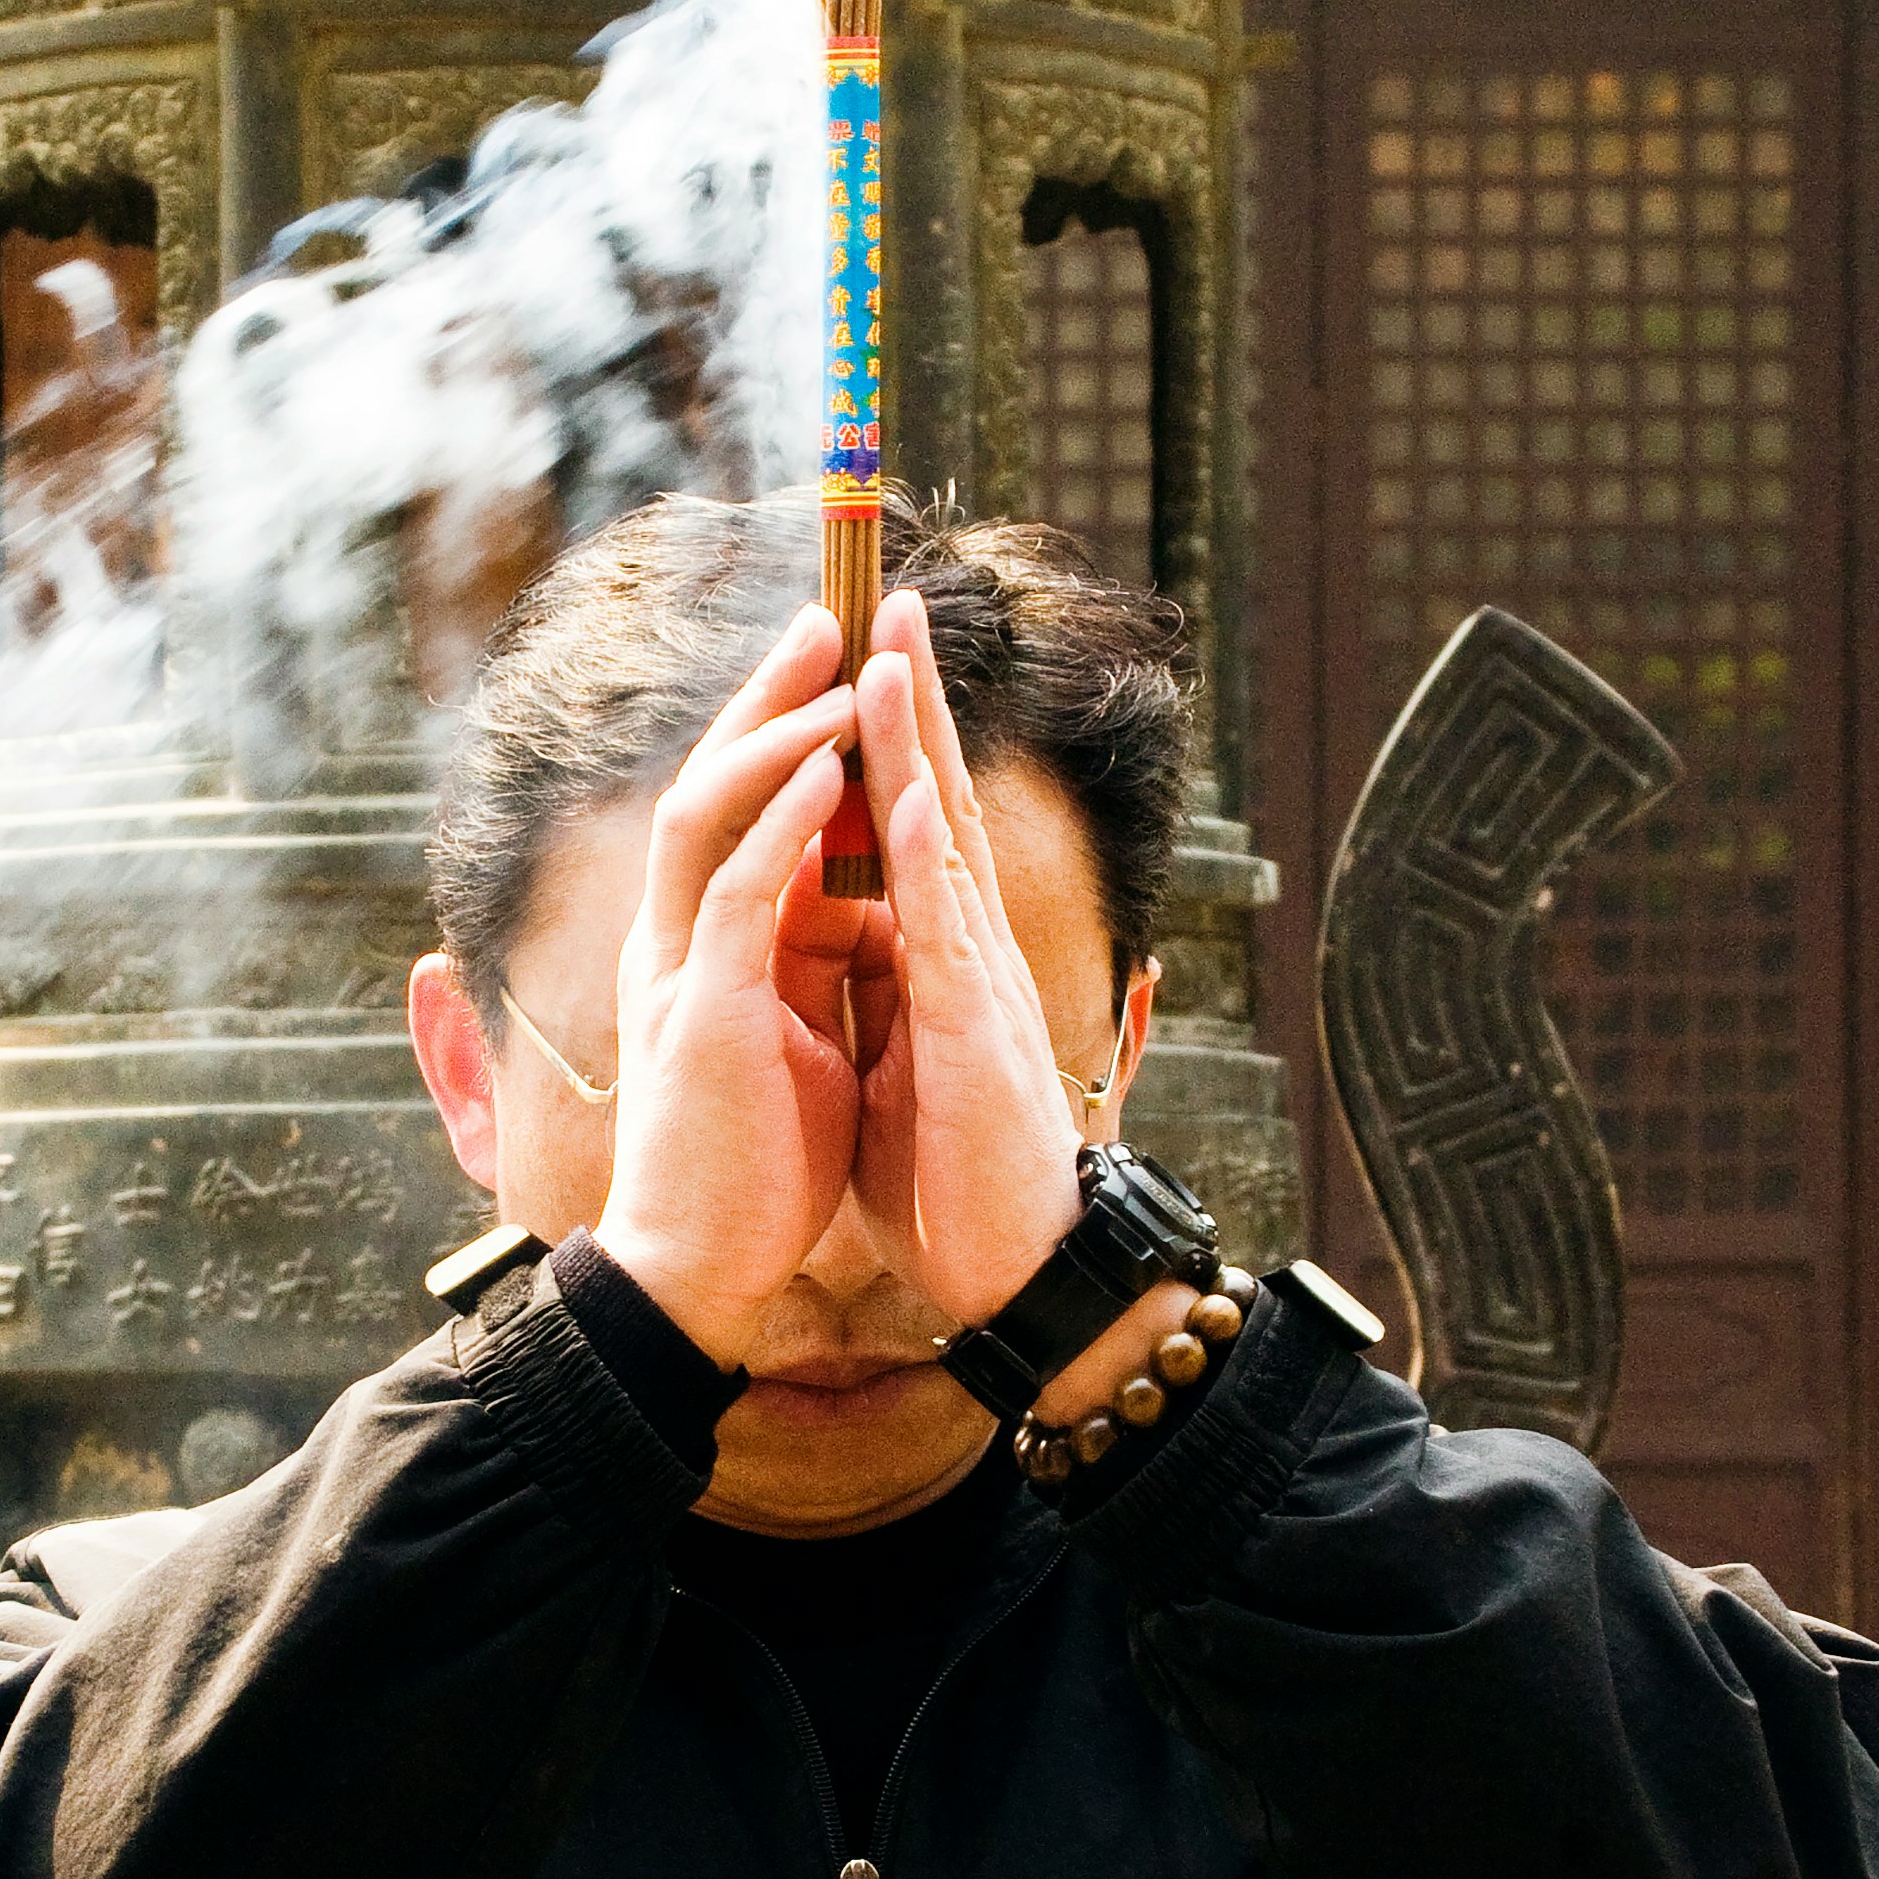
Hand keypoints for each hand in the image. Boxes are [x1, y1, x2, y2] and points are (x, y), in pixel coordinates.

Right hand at [591, 608, 862, 1367]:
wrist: (696, 1276)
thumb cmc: (748, 1174)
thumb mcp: (787, 1043)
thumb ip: (796, 970)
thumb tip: (829, 914)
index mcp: (698, 949)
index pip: (726, 810)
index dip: (771, 732)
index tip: (826, 668)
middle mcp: (673, 942)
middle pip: (706, 782)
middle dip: (764, 698)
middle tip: (822, 619)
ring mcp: (678, 971)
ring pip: (707, 815)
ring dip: (775, 737)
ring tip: (835, 671)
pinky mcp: (703, 1014)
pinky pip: (734, 894)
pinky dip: (780, 825)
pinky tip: (824, 772)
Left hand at [845, 589, 1088, 1329]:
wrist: (1019, 1279)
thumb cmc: (960, 1180)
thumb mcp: (904, 1064)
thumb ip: (889, 994)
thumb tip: (865, 947)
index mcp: (937, 958)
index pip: (907, 829)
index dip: (886, 743)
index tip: (859, 658)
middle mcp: (965, 949)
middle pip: (935, 799)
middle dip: (910, 700)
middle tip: (891, 599)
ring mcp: (978, 979)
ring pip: (944, 833)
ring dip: (918, 737)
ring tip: (891, 646)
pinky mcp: (976, 1026)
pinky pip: (945, 919)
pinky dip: (924, 846)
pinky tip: (904, 783)